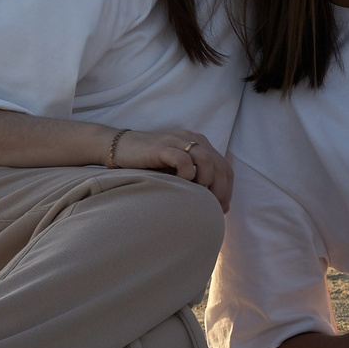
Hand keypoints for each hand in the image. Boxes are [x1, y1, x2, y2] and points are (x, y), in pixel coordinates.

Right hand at [107, 127, 233, 211]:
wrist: (121, 149)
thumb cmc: (150, 165)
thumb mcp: (178, 172)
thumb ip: (196, 181)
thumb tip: (217, 206)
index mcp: (199, 144)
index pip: (224, 166)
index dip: (227, 189)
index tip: (222, 208)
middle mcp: (191, 139)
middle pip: (218, 164)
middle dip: (220, 189)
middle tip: (214, 207)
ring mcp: (177, 141)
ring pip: (206, 159)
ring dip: (207, 181)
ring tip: (199, 195)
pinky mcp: (161, 147)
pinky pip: (183, 159)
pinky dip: (187, 174)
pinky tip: (181, 183)